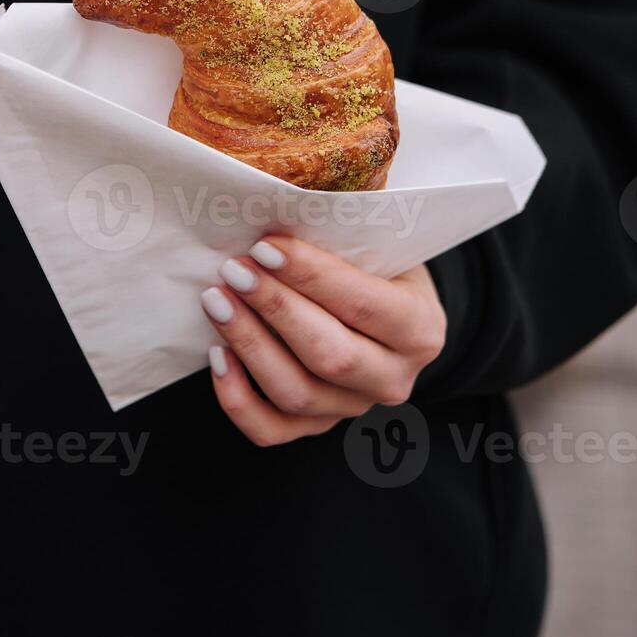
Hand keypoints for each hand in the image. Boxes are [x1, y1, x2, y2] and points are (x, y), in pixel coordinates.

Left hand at [200, 236, 446, 445]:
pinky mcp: (316, 427)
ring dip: (249, 345)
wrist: (380, 310)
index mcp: (420, 327)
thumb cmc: (371, 266)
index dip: (311, 275)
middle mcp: (393, 377)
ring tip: (217, 300)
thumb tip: (274, 206)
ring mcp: (353, 407)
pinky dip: (237, 399)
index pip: (364, 303)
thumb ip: (339, 233)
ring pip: (296, 393)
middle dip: (274, 308)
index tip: (265, 246)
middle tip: (233, 270)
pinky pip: (271, 430)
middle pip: (329, 355)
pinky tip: (216, 357)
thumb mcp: (376, 243)